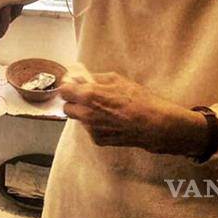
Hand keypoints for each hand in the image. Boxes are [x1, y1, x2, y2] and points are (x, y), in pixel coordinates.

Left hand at [59, 71, 208, 155]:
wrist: (154, 125)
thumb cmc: (139, 99)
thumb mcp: (117, 79)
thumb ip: (94, 78)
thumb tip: (80, 77)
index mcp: (88, 96)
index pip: (63, 91)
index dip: (68, 87)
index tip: (73, 85)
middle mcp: (86, 114)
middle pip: (67, 107)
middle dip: (74, 101)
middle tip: (86, 97)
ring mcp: (91, 129)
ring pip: (78, 119)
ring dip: (84, 113)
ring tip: (104, 109)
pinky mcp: (98, 140)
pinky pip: (89, 129)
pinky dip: (94, 124)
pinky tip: (110, 120)